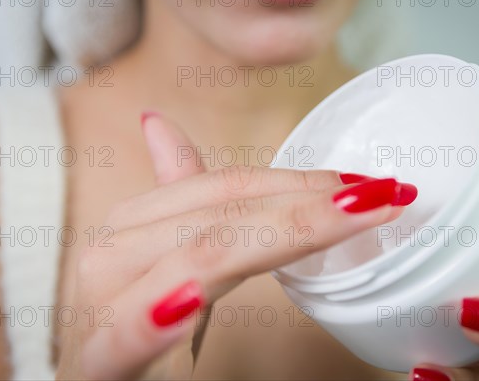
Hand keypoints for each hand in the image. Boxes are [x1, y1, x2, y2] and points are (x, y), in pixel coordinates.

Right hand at [56, 112, 416, 379]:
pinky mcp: (97, 358)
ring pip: (198, 254)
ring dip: (277, 236)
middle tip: (381, 195)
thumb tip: (157, 122)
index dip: (297, 181)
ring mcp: (101, 301)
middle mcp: (113, 251)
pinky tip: (192, 300)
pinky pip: (125, 333)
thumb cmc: (132, 318)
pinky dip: (158, 315)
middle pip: (221, 213)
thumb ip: (173, 197)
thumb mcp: (164, 253)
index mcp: (134, 223)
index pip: (222, 187)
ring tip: (351, 217)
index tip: (364, 185)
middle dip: (309, 202)